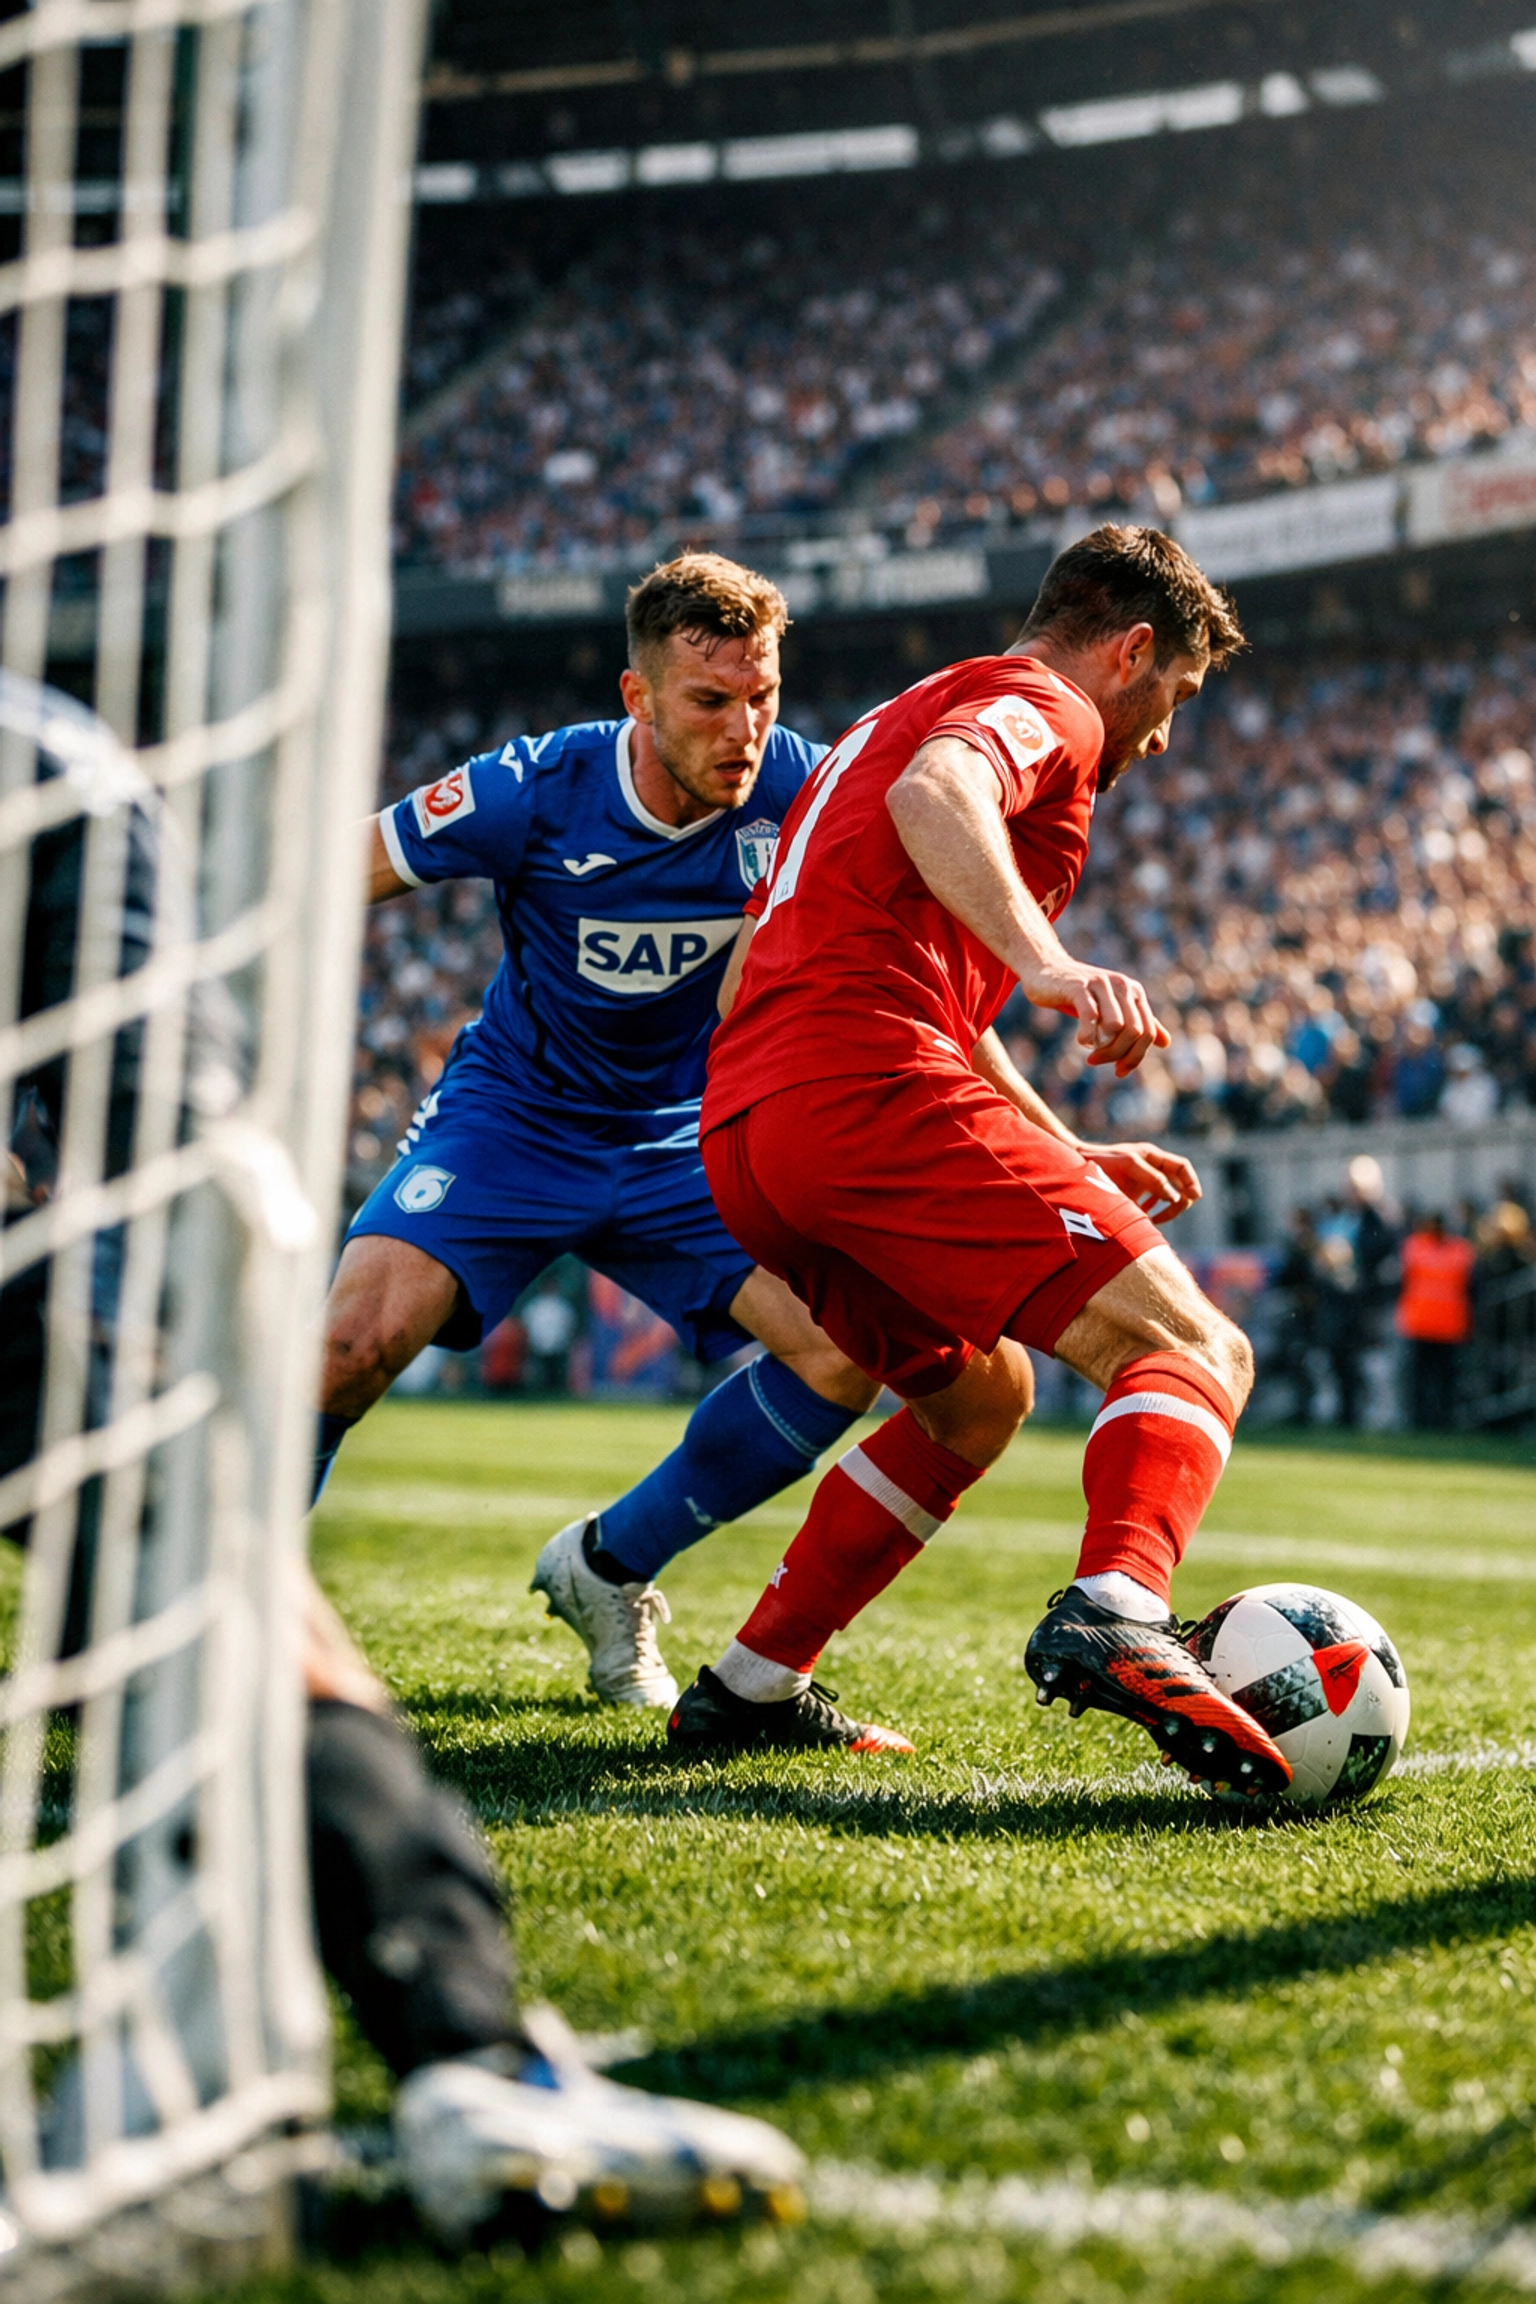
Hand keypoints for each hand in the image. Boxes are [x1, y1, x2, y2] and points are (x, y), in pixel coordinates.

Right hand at [1020, 960, 1169, 1075]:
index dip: (1136, 1057)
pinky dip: (1087, 1035)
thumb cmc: (1078, 994)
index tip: (1118, 1072)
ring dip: (1104, 1048)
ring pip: (1117, 1026)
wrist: (1046, 969)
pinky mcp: (1078, 986)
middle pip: (1134, 1032)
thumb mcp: (1111, 1008)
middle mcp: (1122, 985)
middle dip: (1118, 1054)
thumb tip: (1166, 1042)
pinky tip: (1081, 1041)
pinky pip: (1090, 1016)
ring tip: (1090, 1053)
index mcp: (1134, 992)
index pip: (1147, 1033)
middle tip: (1096, 1062)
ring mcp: (1101, 984)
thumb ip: (1138, 1023)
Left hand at [1078, 1141, 1201, 1223]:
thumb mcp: (1130, 1165)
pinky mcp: (1134, 1194)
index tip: (1192, 1198)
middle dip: (1179, 1202)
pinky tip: (1144, 1216)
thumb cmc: (1102, 1161)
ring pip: (1168, 1198)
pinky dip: (1153, 1213)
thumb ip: (1153, 1178)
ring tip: (1154, 1220)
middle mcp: (1152, 1169)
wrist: (1078, 1165)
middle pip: (1179, 1186)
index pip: (1183, 1167)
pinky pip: (1153, 1206)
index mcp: (1154, 1156)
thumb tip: (1175, 1196)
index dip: (1191, 1182)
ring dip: (1166, 1211)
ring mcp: (1144, 1182)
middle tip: (1165, 1215)